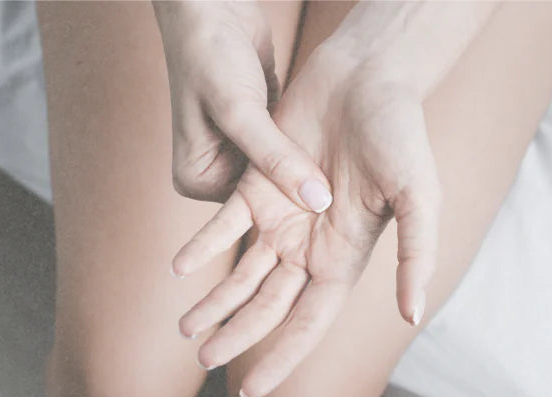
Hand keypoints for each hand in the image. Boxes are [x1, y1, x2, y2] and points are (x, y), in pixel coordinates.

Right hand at [151, 0, 332, 210]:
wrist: (213, 8)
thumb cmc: (210, 54)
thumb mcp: (240, 111)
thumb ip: (276, 158)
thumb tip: (317, 202)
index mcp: (196, 180)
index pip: (253, 213)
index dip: (292, 212)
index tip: (336, 221)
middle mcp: (215, 172)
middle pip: (270, 199)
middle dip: (303, 196)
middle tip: (352, 208)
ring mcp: (238, 154)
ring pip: (284, 176)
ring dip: (311, 175)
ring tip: (354, 185)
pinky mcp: (261, 137)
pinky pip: (291, 155)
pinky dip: (310, 154)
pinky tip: (345, 159)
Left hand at [172, 44, 441, 396]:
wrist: (370, 76)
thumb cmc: (403, 137)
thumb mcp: (419, 199)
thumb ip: (416, 257)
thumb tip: (412, 313)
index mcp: (346, 259)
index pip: (308, 323)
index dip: (282, 357)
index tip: (253, 391)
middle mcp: (311, 247)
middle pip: (268, 307)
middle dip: (237, 337)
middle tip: (203, 361)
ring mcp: (282, 217)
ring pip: (241, 273)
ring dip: (214, 303)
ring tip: (185, 331)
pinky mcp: (258, 184)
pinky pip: (224, 224)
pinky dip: (202, 247)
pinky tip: (179, 269)